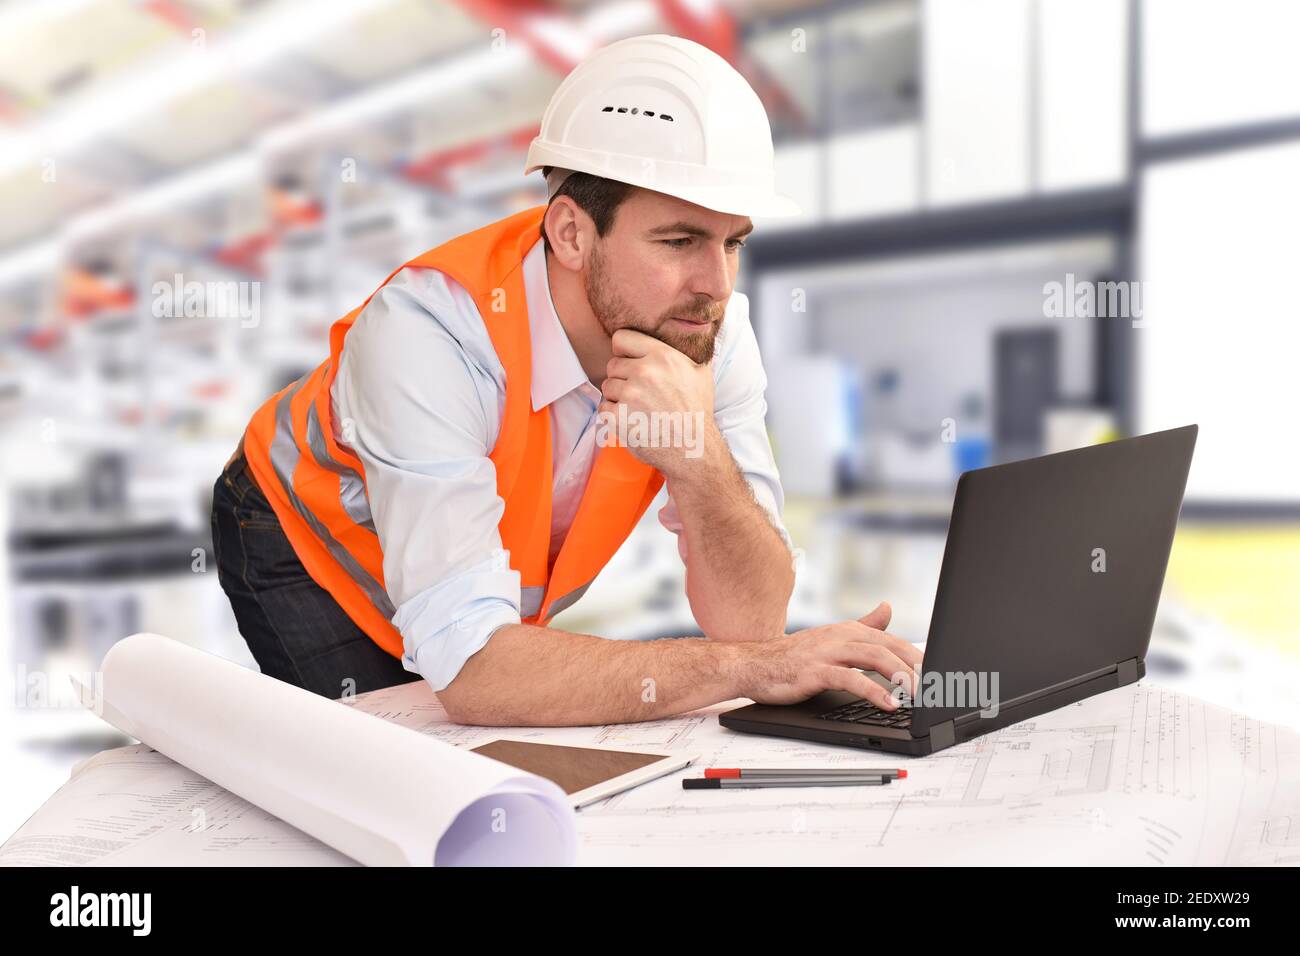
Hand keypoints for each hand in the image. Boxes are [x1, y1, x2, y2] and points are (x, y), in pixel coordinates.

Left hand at [597, 328, 715, 475]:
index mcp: (662, 356)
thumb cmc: (697, 410)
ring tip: (638, 408)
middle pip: (612, 365)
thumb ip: (689, 349)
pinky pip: (603, 408)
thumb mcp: (701, 372)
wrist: (693, 448)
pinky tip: (632, 420)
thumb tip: (691, 330)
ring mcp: (630, 395)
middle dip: (622, 378)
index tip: (630, 362)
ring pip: (607, 386)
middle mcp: (645, 372)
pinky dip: (613, 415)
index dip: (623, 351)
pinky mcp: (619, 417)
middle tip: (640, 393)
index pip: (621, 338)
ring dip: (617, 397)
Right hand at [736, 602, 922, 708]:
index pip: (891, 639)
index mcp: (847, 630)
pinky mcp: (815, 671)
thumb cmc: (793, 656)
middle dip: (916, 664)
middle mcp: (840, 636)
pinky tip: (889, 703)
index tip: (939, 671)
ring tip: (920, 692)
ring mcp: (827, 652)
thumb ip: (863, 624)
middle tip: (937, 684)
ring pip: (873, 657)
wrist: (753, 665)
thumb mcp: (833, 638)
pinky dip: (873, 690)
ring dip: (900, 674)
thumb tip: (888, 608)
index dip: (917, 654)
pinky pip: (850, 678)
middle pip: (888, 645)